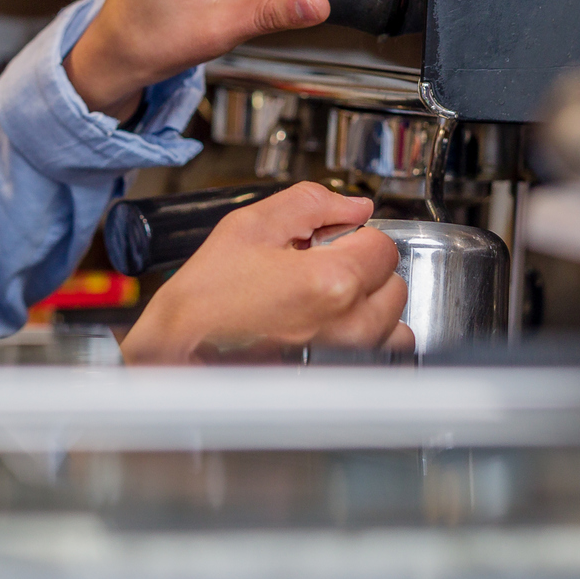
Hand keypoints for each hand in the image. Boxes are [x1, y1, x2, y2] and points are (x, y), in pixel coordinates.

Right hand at [119, 183, 408, 362]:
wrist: (184, 346)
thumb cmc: (208, 294)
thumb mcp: (251, 225)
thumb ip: (312, 202)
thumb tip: (354, 206)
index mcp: (332, 281)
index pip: (383, 244)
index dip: (350, 236)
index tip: (323, 243)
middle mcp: (349, 323)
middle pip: (394, 281)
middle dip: (363, 268)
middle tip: (318, 268)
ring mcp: (346, 355)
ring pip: (395, 321)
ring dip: (372, 304)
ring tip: (327, 299)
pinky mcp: (339, 376)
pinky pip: (381, 352)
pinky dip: (368, 337)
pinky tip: (331, 325)